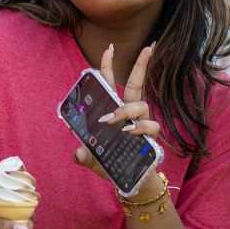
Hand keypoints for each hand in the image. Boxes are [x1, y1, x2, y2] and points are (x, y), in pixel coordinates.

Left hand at [73, 44, 161, 180]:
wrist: (130, 182)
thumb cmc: (110, 164)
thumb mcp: (92, 159)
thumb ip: (83, 155)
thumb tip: (78, 153)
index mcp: (115, 110)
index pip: (112, 84)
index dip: (110, 66)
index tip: (109, 48)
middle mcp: (130, 113)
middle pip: (136, 84)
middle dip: (141, 64)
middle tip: (147, 46)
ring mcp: (142, 123)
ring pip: (139, 104)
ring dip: (124, 110)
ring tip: (112, 122)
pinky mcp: (151, 136)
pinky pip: (149, 126)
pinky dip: (138, 128)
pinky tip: (129, 133)